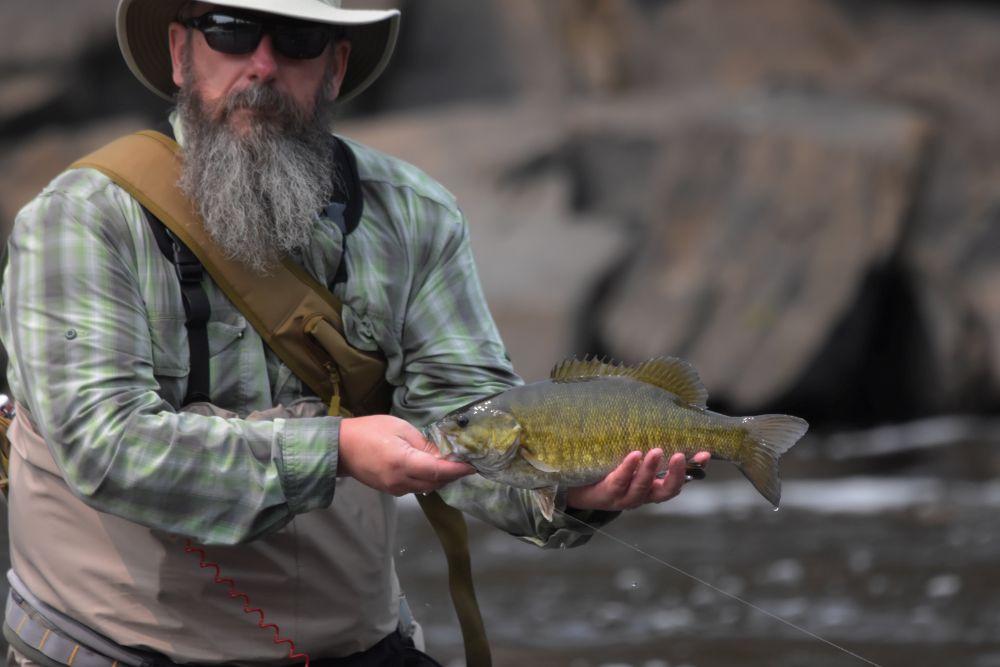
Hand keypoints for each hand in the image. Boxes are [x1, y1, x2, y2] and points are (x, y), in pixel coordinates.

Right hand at [338, 415, 474, 495]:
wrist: (341, 448)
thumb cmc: (369, 431)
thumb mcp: (400, 428)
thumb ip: (423, 443)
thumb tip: (443, 454)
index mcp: (403, 463)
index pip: (439, 471)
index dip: (458, 469)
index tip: (474, 465)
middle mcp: (401, 481)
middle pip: (436, 482)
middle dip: (453, 474)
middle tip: (466, 461)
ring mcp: (395, 489)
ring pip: (427, 487)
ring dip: (441, 478)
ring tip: (452, 463)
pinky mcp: (391, 491)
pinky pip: (416, 487)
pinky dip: (428, 479)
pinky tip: (432, 468)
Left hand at [565, 449, 710, 511]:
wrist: (574, 485)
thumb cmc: (606, 466)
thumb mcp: (628, 455)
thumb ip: (644, 441)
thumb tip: (662, 410)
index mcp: (652, 487)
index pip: (678, 480)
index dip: (693, 469)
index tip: (705, 453)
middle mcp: (641, 495)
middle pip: (665, 491)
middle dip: (675, 474)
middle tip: (680, 455)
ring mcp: (624, 497)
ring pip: (642, 487)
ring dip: (651, 469)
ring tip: (657, 451)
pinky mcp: (606, 494)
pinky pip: (619, 481)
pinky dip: (628, 468)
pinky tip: (633, 454)